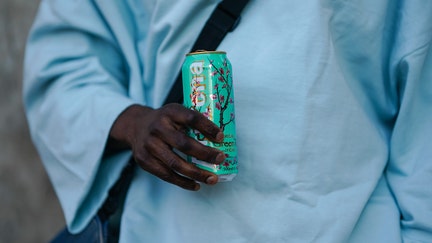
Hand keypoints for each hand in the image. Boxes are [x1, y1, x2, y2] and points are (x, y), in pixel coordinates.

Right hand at [107, 103, 225, 190]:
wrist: (136, 126)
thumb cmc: (165, 121)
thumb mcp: (176, 113)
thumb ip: (193, 122)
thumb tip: (221, 139)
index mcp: (170, 112)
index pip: (191, 118)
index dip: (207, 127)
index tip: (221, 137)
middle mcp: (157, 128)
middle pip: (184, 144)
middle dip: (205, 154)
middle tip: (221, 158)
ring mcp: (149, 145)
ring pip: (176, 164)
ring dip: (197, 174)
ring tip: (212, 179)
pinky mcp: (144, 160)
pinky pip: (166, 175)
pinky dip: (183, 182)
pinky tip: (196, 185)